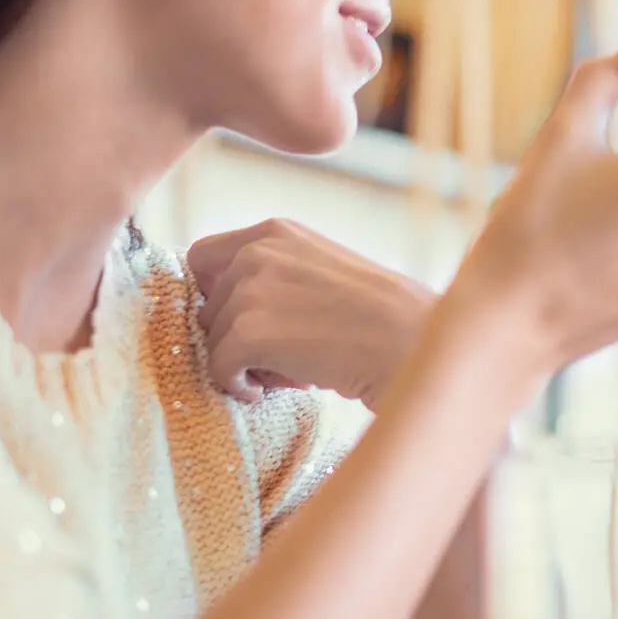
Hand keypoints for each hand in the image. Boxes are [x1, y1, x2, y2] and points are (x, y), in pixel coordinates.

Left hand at [188, 220, 435, 405]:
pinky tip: (282, 387)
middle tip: (285, 353)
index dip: (219, 295)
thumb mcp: (324, 270)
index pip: (205, 259)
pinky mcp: (248, 332)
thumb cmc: (382, 317)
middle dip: (237, 333)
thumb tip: (225, 311)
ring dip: (243, 361)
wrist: (412, 343)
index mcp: (276, 232)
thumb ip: (278, 274)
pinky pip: (218, 367)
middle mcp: (257, 253)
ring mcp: (250, 291)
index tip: (254, 320)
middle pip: (207, 306)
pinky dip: (241, 386)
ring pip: (212, 339)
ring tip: (292, 369)